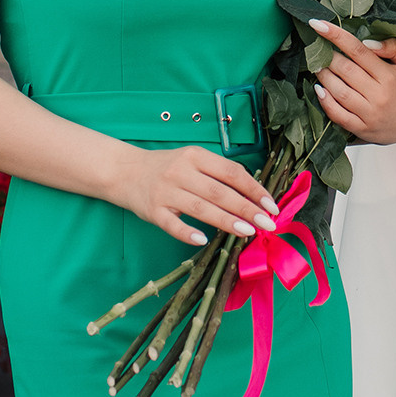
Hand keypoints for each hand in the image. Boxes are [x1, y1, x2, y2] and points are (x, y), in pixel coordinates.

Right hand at [116, 144, 281, 246]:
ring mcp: (166, 191)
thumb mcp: (193, 161)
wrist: (123, 171)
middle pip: (220, 191)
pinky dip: (187, 232)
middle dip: (247, 208)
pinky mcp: (152, 210)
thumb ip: (218, 174)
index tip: (271, 205)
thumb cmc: (167, 168)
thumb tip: (253, 197)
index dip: (254, 189)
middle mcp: (181, 171)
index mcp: (196, 156)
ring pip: (201, 207)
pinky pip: (172, 224)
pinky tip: (203, 240)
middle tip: (268, 224)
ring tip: (248, 231)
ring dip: (226, 220)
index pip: (232, 172)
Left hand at [309, 19, 395, 144]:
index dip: (336, 36)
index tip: (317, 24)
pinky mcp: (360, 128)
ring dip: (323, 76)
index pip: (358, 50)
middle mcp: (379, 94)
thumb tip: (368, 42)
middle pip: (345, 70)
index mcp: (389, 75)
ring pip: (339, 91)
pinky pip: (338, 114)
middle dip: (327, 57)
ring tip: (317, 66)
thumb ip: (393, 47)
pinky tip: (318, 90)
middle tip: (317, 50)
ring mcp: (369, 113)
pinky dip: (325, 102)